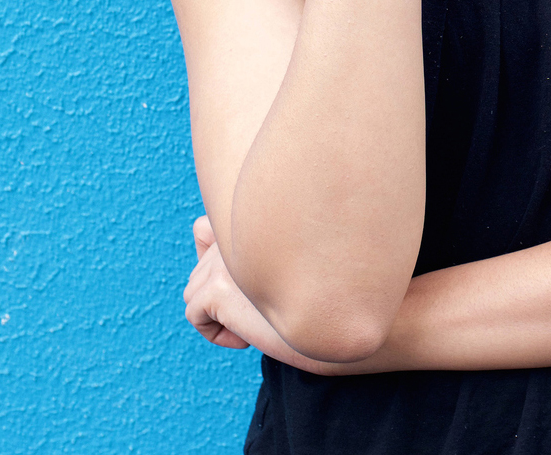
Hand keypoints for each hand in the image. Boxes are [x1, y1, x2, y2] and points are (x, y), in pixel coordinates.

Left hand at [183, 216, 411, 374]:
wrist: (356, 311)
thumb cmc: (337, 284)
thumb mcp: (293, 258)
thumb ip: (258, 244)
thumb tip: (212, 241)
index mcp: (255, 213)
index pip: (204, 230)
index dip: (222, 265)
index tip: (257, 286)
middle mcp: (238, 227)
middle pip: (200, 269)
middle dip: (225, 295)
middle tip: (267, 308)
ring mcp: (229, 255)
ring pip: (194, 292)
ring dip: (222, 313)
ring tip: (264, 320)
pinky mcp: (223, 286)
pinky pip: (195, 313)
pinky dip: (217, 333)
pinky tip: (251, 336)